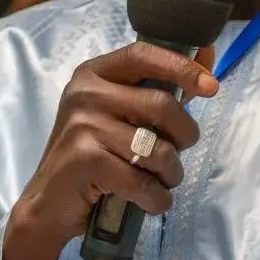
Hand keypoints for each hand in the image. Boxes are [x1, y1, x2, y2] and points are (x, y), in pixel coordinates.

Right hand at [0, 41, 216, 259]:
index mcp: (93, 74)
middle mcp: (85, 94)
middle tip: (178, 154)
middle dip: (185, 136)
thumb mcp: (119, 114)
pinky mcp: (85, 162)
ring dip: (171, 173)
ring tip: (160, 181)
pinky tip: (149, 201)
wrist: (48, 204)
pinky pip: (143, 182)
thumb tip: (207, 56)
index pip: (144, 55)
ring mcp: (82, 127)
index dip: (182, 67)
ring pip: (158, 149)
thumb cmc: (92, 156)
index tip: (211, 86)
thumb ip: (158, 87)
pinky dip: (156, 198)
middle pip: (162, 105)